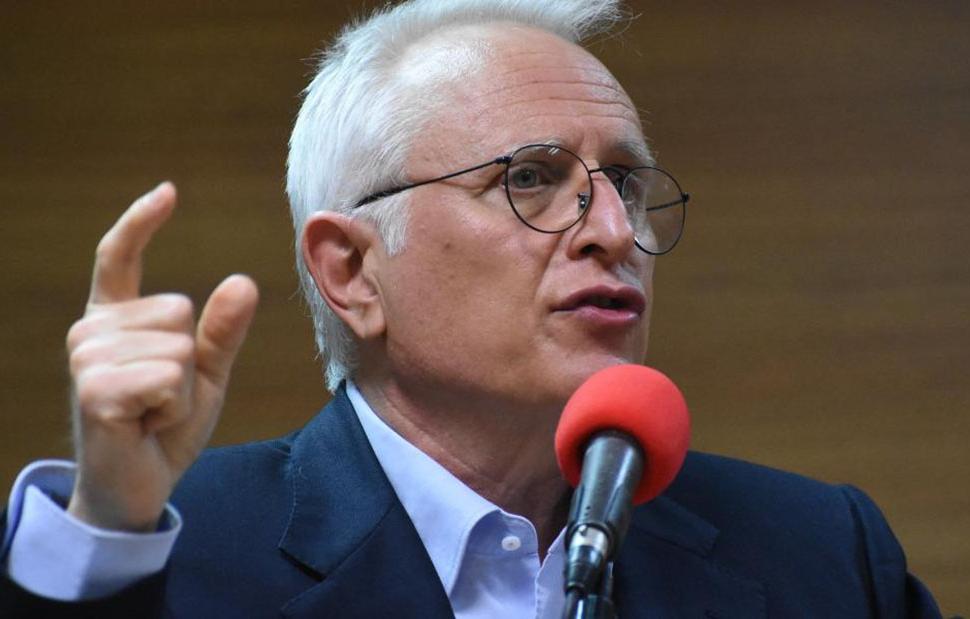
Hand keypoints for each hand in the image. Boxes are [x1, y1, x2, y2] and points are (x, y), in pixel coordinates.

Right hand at [65, 182, 258, 531]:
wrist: (138, 486)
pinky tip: (146, 423)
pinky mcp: (95, 389)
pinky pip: (169, 376)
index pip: (117, 258)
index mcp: (114, 320)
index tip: (168, 192)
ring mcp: (87, 358)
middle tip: (161, 399)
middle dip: (188, 362)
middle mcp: (91, 330)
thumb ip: (222, 331)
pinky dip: (174, 406)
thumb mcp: (204, 374)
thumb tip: (243, 281)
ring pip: (177, 345)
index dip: (141, 223)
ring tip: (152, 412)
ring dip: (181, 389)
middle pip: (179, 309)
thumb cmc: (166, 426)